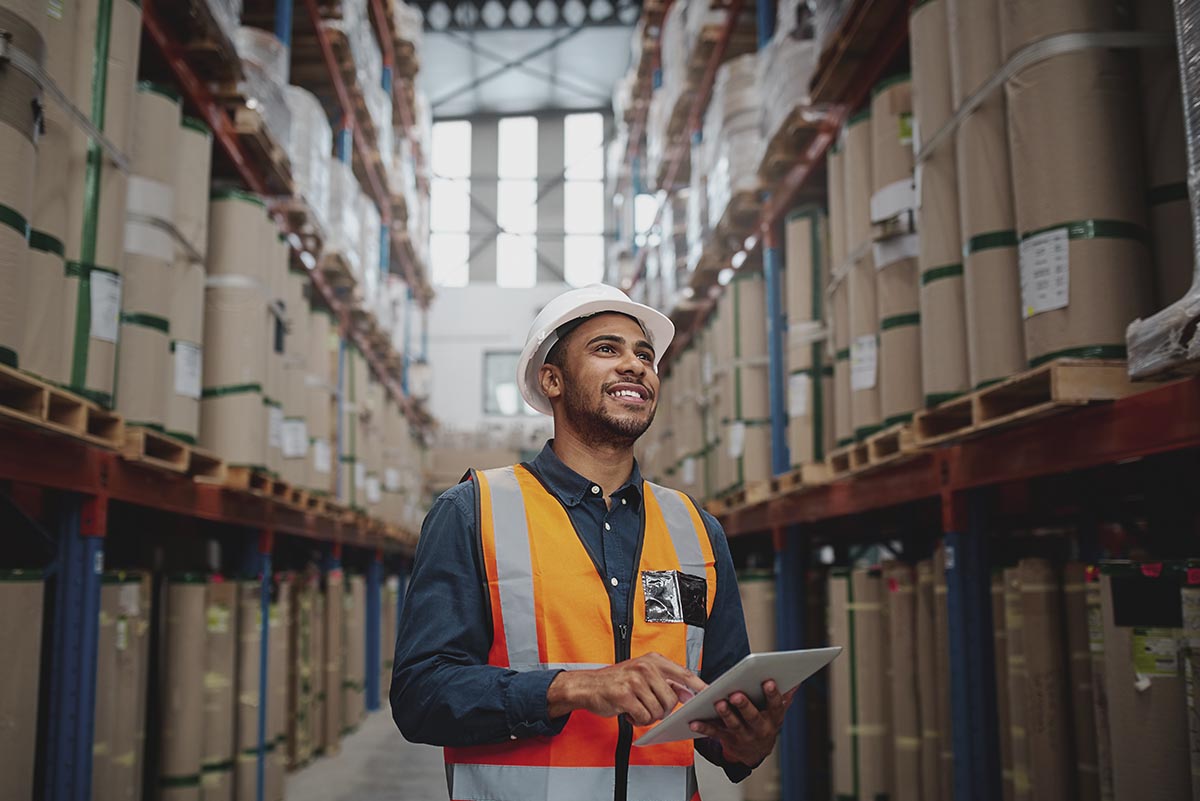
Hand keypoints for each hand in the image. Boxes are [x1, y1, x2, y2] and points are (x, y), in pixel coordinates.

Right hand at [547, 653, 707, 725]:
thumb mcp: (642, 675)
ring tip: (636, 707)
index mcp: (653, 660)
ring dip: (648, 716)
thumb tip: (688, 693)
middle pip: (671, 699)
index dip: (698, 686)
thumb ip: (665, 682)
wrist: (587, 686)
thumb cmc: (616, 682)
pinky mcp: (624, 695)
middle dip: (662, 709)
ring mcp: (635, 680)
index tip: (711, 694)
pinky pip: (644, 717)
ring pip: (658, 710)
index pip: (683, 673)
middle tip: (648, 706)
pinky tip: (628, 712)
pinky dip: (638, 720)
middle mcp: (645, 667)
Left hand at [688, 680, 795, 766]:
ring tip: (718, 703)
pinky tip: (694, 721)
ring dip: (726, 714)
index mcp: (773, 719)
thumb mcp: (777, 713)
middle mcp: (759, 728)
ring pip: (733, 724)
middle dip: (745, 705)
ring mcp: (742, 735)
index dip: (773, 694)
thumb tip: (795, 682)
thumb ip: (785, 697)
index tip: (768, 682)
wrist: (755, 752)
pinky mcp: (726, 739)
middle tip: (737, 694)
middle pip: (752, 717)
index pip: (775, 706)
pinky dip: (703, 727)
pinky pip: (714, 732)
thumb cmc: (765, 724)